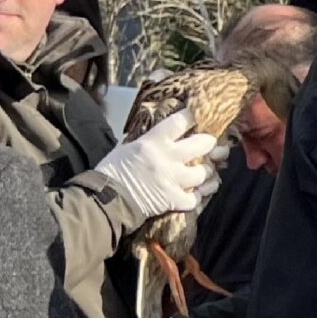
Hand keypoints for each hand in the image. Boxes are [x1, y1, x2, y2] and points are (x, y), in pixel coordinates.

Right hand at [92, 107, 217, 223]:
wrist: (105, 199)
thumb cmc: (112, 170)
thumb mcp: (127, 146)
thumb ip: (149, 139)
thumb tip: (165, 132)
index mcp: (153, 141)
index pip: (181, 122)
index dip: (193, 118)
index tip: (199, 118)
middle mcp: (168, 158)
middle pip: (203, 144)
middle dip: (210, 143)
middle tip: (211, 145)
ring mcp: (173, 180)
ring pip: (204, 172)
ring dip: (208, 172)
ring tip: (208, 171)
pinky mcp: (174, 200)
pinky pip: (197, 197)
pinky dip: (201, 195)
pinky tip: (200, 192)